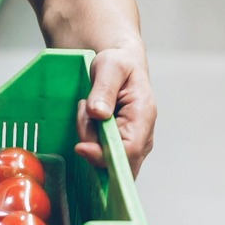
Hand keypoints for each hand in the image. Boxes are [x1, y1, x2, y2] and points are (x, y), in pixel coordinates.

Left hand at [74, 45, 155, 177]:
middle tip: (85, 110)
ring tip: (88, 107)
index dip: (105, 154)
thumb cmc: (118, 64)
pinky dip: (89, 139)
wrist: (121, 65)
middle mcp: (143, 136)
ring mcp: (133, 143)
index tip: (80, 146)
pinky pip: (101, 154)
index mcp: (144, 116)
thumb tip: (98, 113)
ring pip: (105, 158)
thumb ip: (104, 89)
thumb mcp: (110, 66)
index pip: (130, 149)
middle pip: (116, 160)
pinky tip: (89, 119)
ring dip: (88, 136)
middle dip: (91, 142)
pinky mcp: (120, 145)